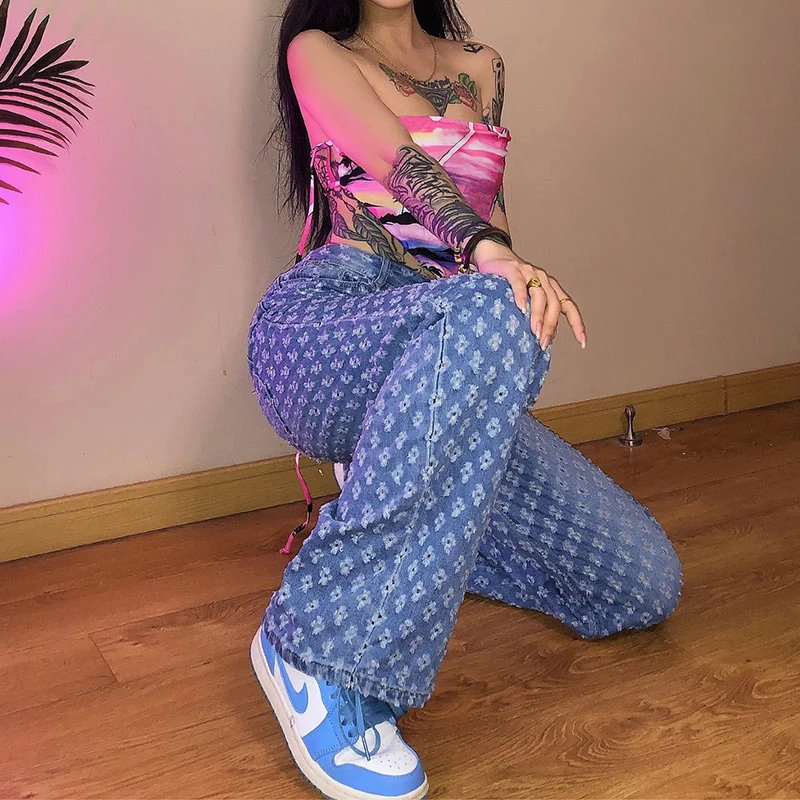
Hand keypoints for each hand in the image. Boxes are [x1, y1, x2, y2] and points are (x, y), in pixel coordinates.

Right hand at [471, 239, 586, 349]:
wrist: (494, 254)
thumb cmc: (509, 282)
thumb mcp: (527, 299)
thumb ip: (538, 313)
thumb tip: (546, 336)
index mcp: (551, 288)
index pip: (569, 307)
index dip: (577, 324)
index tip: (582, 342)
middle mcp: (544, 279)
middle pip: (554, 304)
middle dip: (550, 325)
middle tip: (542, 343)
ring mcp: (530, 272)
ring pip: (540, 296)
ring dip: (538, 316)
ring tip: (534, 331)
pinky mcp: (513, 269)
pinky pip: (519, 283)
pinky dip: (521, 296)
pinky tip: (521, 309)